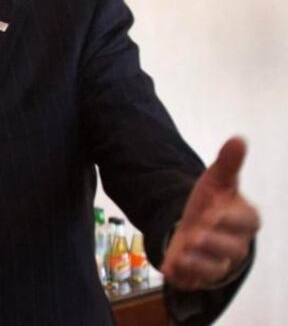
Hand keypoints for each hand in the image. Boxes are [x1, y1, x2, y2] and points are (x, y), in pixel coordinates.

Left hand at [161, 137, 260, 289]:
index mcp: (244, 219)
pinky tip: (170, 266)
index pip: (250, 221)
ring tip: (184, 250)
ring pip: (216, 269)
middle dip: (215, 241)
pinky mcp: (198, 275)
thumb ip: (227, 163)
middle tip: (198, 232)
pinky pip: (195, 282)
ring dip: (199, 261)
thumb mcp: (216, 180)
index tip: (214, 211)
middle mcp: (235, 244)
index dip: (233, 218)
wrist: (192, 225)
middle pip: (235, 249)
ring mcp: (218, 262)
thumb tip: (238, 138)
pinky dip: (183, 276)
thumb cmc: (212, 203)